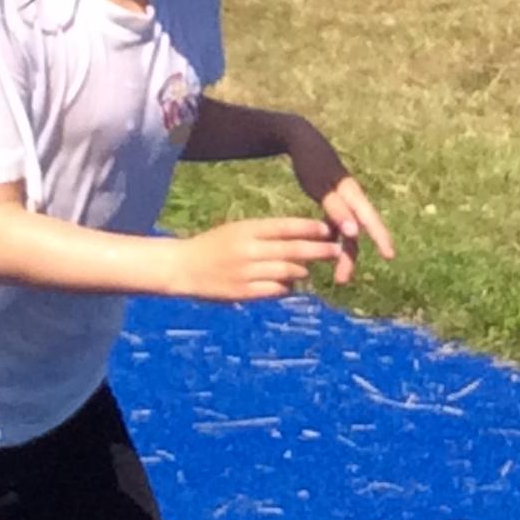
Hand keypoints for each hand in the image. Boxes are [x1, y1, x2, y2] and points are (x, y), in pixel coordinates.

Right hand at [166, 217, 345, 301]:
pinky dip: (286, 286)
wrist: (183, 267)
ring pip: (288, 272)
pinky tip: (289, 283)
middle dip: (318, 250)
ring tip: (307, 269)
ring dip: (301, 270)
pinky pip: (276, 290)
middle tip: (337, 250)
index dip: (309, 228)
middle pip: (292, 250)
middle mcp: (248, 249)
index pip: (285, 227)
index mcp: (247, 229)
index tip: (328, 229)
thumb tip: (300, 239)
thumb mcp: (237, 230)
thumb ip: (265, 235)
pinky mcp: (244, 292)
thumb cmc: (214, 245)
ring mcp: (246, 272)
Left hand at [286, 126, 397, 285]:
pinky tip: (324, 251)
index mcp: (351, 193)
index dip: (380, 237)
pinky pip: (337, 225)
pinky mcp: (332, 201)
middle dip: (351, 256)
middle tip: (342, 279)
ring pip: (346, 232)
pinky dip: (332, 238)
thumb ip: (337, 209)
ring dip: (342, 252)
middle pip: (356, 232)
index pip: (369, 219)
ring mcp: (342, 201)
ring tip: (336, 275)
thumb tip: (355, 233)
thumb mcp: (320, 186)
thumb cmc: (310, 161)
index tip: (389, 255)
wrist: (300, 140)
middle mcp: (350, 199)